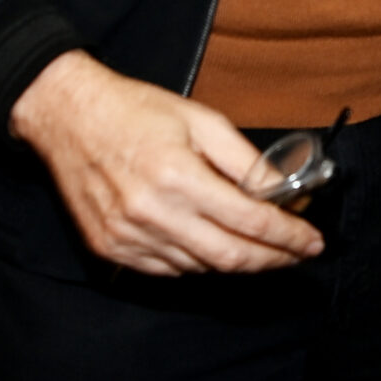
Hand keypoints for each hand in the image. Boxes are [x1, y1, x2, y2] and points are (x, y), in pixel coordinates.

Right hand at [8, 52, 322, 275]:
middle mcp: (152, 214)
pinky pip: (168, 270)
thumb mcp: (201, 120)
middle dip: (273, 260)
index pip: (250, 221)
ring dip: (238, 262)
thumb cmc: (136, 110)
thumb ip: (245, 161)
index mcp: (178, 176)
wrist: (67, 115)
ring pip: (201, 267)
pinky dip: (199, 263)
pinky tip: (214, 246)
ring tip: (262, 247)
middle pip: (230, 257)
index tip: (313, 240)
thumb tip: (285, 192)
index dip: (289, 236)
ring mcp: (128, 238)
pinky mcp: (111, 249)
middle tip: (298, 254)